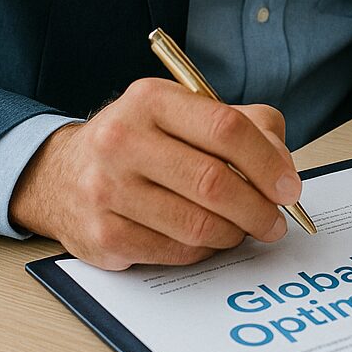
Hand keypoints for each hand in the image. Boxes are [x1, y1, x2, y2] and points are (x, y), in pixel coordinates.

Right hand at [9, 78, 301, 268]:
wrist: (62, 174)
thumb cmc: (140, 142)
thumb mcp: (186, 113)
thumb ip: (246, 127)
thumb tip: (283, 169)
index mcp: (150, 100)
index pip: (225, 128)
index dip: (267, 161)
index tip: (289, 186)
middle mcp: (122, 140)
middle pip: (214, 181)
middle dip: (258, 208)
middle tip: (276, 221)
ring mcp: (107, 190)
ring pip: (197, 224)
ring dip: (234, 232)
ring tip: (243, 229)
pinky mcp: (103, 235)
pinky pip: (176, 252)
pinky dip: (203, 249)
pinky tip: (207, 238)